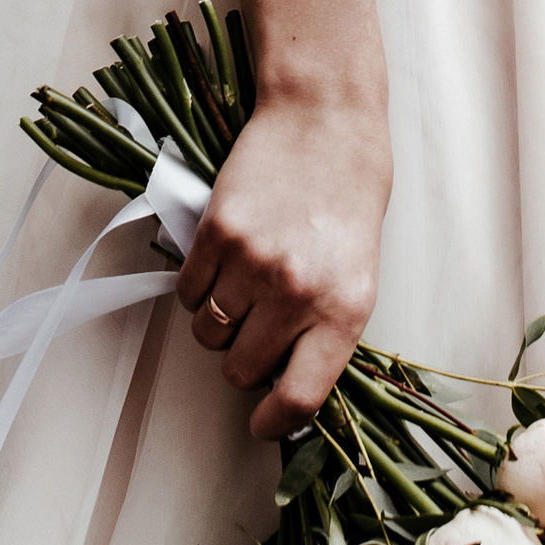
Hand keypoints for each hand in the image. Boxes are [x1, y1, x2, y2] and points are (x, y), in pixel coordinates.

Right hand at [177, 88, 391, 438]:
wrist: (325, 121)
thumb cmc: (348, 201)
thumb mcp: (357, 276)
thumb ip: (323, 331)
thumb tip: (283, 383)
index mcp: (344, 311)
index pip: (300, 399)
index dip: (274, 422)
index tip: (262, 421)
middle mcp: (297, 293)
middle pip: (240, 369)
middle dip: (243, 357)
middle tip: (257, 325)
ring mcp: (253, 263)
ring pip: (207, 332)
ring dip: (218, 321)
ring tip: (242, 284)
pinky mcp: (216, 232)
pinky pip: (187, 292)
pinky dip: (198, 287)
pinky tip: (222, 260)